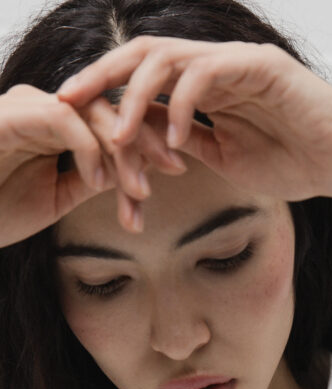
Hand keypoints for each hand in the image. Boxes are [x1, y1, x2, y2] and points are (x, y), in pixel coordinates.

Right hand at [0, 83, 187, 246]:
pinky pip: (65, 122)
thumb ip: (91, 182)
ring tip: (140, 189)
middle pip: (110, 112)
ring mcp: (29, 108)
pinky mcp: (14, 116)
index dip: (147, 144)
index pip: (112, 124)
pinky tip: (101, 182)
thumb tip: (131, 179)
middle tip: (176, 168)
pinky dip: (90, 151)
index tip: (177, 170)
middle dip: (147, 140)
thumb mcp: (57, 199)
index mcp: (58, 126)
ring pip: (93, 115)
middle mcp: (46, 109)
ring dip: (123, 153)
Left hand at [55, 36, 331, 202]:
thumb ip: (192, 143)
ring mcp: (237, 62)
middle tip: (68, 98)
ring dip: (135, 95)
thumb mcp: (229, 159)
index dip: (107, 89)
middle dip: (101, 76)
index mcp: (210, 86)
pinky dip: (182, 107)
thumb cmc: (299, 164)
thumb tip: (148, 141)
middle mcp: (219, 66)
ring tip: (118, 132)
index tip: (73, 111)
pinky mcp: (259, 66)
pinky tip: (176, 142)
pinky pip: (205, 76)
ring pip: (168, 58)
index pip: (148, 76)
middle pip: (144, 54)